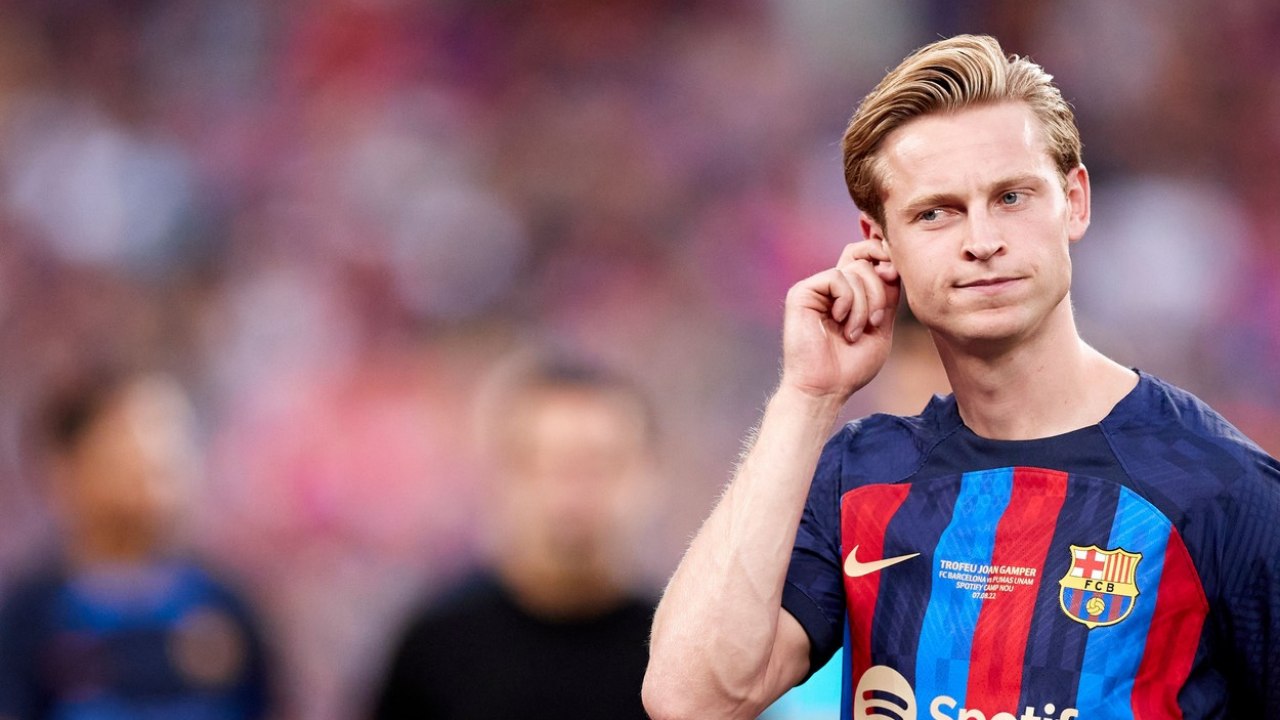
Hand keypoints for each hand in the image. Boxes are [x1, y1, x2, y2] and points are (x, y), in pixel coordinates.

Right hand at [779, 240, 900, 402]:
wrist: (825, 388)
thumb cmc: (851, 366)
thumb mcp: (882, 326)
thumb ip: (887, 294)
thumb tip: (891, 263)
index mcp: (849, 292)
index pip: (866, 254)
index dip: (883, 256)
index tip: (894, 278)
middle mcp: (831, 287)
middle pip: (864, 257)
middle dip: (880, 288)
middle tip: (877, 321)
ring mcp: (816, 288)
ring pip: (855, 269)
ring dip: (865, 305)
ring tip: (853, 333)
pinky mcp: (802, 293)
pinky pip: (837, 277)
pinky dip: (847, 301)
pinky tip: (839, 322)